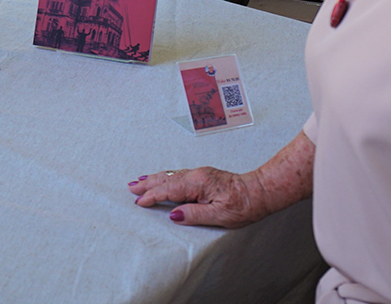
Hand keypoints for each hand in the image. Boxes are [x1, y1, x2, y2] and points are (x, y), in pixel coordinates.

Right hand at [128, 167, 266, 226]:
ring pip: (171, 175)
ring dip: (154, 179)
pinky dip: (165, 177)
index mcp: (198, 184)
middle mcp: (197, 175)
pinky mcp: (203, 176)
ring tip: (139, 181)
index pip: (169, 190)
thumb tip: (174, 214)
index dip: (153, 196)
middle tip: (131, 187)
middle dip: (148, 183)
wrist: (259, 191)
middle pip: (166, 179)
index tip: (140, 201)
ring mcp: (200, 174)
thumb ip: (194, 214)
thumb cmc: (243, 205)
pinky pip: (178, 175)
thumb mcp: (219, 216)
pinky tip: (161, 178)